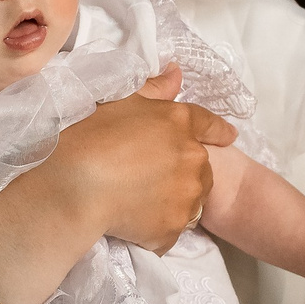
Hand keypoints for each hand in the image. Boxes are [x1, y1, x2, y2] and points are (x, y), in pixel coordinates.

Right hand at [42, 66, 235, 252]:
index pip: (208, 124)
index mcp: (179, 122)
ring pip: (189, 202)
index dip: (218, 131)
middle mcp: (193, 158)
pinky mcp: (173, 229)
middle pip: (201, 168)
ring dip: (173, 202)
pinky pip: (169, 231)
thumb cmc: (90, 135)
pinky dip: (155, 230)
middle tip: (151, 178)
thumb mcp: (119, 100)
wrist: (75, 186)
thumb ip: (153, 88)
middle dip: (184, 172)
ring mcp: (186, 197)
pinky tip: (132, 225)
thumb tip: (177, 73)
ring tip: (141, 204)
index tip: (229, 137)